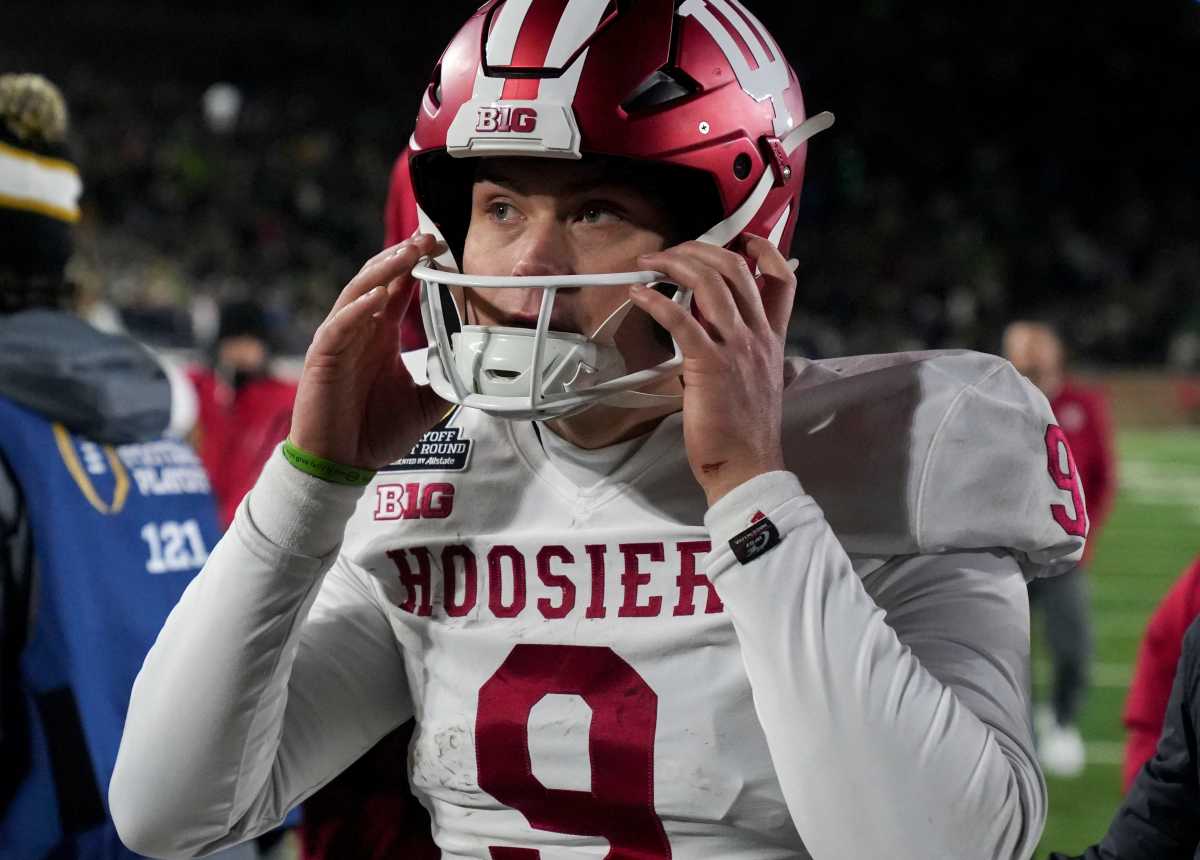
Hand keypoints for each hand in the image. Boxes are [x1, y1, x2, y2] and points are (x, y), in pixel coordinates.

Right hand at [290, 234, 448, 469]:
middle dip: (402, 257)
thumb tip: (475, 370)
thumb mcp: (425, 406)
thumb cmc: (374, 432)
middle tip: (428, 237)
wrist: (341, 463)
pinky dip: (356, 309)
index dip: (416, 267)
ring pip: (357, 294)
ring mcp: (339, 342)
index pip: (398, 291)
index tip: (440, 247)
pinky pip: (339, 326)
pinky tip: (377, 296)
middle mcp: (360, 332)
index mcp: (381, 336)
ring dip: (382, 272)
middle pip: (378, 281)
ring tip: (406, 254)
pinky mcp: (322, 358)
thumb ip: (446, 382)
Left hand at [629, 235, 794, 505]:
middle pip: (736, 268)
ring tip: (650, 263)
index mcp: (773, 339)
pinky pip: (680, 319)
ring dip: (675, 263)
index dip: (765, 250)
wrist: (747, 466)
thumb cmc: (744, 431)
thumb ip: (743, 351)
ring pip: (710, 282)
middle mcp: (758, 336)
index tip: (743, 238)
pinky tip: (639, 295)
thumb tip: (712, 332)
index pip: (783, 280)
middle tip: (672, 251)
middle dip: (700, 249)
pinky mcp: (709, 364)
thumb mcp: (757, 380)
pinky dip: (655, 301)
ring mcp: (737, 347)